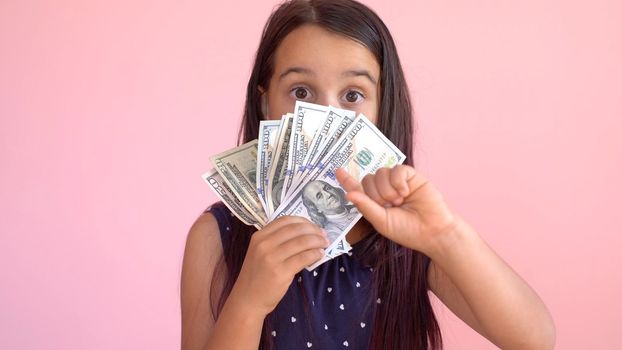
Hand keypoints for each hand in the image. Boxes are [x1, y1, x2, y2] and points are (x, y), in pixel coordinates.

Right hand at [231, 216, 328, 316]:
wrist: (248, 299)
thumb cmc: (257, 276)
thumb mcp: (260, 252)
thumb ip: (277, 241)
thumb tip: (306, 233)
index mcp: (259, 236)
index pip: (285, 220)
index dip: (303, 221)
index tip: (313, 226)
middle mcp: (264, 244)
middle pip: (296, 229)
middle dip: (314, 230)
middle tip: (324, 235)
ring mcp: (272, 258)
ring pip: (302, 242)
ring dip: (317, 241)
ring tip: (325, 244)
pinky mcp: (281, 272)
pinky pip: (304, 258)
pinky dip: (315, 254)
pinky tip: (319, 255)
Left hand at [336, 165, 458, 254]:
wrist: (432, 231)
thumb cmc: (407, 230)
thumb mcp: (381, 221)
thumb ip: (365, 206)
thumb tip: (348, 193)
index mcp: (375, 202)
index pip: (357, 188)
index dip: (347, 179)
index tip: (337, 171)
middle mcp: (384, 189)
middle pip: (367, 179)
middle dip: (375, 194)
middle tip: (389, 206)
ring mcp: (396, 181)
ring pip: (380, 173)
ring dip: (387, 190)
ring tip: (399, 202)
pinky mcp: (410, 175)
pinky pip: (396, 169)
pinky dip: (398, 181)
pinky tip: (405, 192)